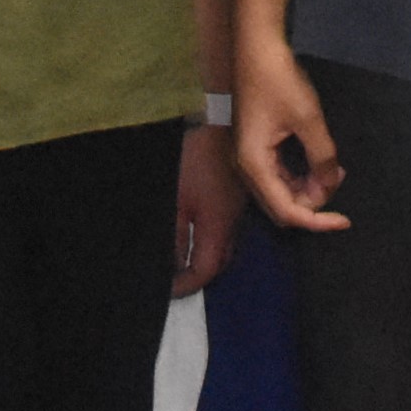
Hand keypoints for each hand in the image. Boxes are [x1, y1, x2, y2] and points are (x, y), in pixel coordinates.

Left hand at [172, 123, 243, 292]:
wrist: (217, 120)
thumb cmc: (193, 158)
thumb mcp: (177, 200)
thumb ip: (177, 237)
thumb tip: (175, 266)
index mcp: (220, 225)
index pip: (207, 269)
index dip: (187, 285)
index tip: (170, 290)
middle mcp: (236, 220)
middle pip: (222, 261)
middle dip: (200, 274)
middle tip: (178, 278)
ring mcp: (240, 206)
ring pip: (228, 243)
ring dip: (209, 256)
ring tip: (184, 258)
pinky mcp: (239, 194)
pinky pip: (230, 226)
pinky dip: (215, 238)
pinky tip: (198, 232)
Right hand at [235, 40, 346, 232]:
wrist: (255, 48)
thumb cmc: (279, 81)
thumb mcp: (308, 118)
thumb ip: (322, 156)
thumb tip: (332, 184)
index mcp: (254, 166)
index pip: (287, 211)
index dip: (317, 220)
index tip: (344, 220)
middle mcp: (247, 169)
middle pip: (281, 206)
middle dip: (313, 202)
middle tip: (339, 179)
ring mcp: (248, 158)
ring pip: (280, 190)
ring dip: (308, 187)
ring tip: (334, 170)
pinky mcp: (255, 146)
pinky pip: (278, 174)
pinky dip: (300, 174)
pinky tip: (319, 162)